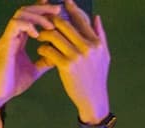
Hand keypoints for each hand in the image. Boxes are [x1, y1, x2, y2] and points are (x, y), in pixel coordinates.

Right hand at [0, 4, 59, 104]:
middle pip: (26, 10)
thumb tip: (59, 58)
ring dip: (37, 16)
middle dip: (43, 8)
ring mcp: (8, 37)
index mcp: (19, 39)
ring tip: (50, 26)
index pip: (31, 18)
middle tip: (58, 10)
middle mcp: (13, 35)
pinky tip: (37, 35)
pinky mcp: (4, 43)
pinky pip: (15, 25)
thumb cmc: (14, 83)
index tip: (59, 12)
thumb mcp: (35, 71)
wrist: (0, 94)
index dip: (44, 12)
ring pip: (20, 14)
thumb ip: (45, 63)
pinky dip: (27, 25)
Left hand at [35, 0, 110, 120]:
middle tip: (44, 21)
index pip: (81, 19)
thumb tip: (97, 17)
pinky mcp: (66, 66)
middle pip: (64, 24)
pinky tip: (41, 50)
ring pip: (54, 35)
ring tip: (40, 36)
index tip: (63, 2)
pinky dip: (43, 48)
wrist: (93, 99)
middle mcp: (88, 47)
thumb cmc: (97, 78)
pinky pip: (49, 50)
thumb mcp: (104, 56)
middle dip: (52, 20)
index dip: (71, 8)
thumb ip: (101, 36)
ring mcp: (77, 56)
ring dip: (44, 33)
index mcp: (96, 43)